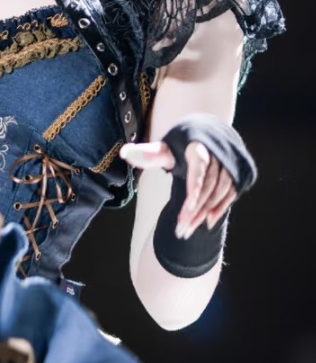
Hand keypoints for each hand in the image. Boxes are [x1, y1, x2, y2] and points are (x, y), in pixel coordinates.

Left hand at [120, 138, 236, 237]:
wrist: (208, 132)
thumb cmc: (183, 142)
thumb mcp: (166, 147)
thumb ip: (149, 153)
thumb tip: (124, 153)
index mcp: (199, 145)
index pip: (198, 169)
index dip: (194, 190)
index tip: (185, 211)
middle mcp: (218, 154)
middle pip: (208, 185)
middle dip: (195, 209)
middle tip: (180, 230)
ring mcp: (230, 164)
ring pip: (220, 191)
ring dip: (206, 212)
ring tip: (189, 229)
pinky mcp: (237, 173)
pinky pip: (231, 192)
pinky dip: (220, 208)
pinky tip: (207, 222)